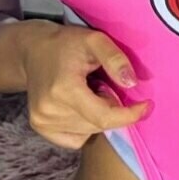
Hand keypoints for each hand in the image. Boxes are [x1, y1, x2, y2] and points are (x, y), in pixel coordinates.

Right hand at [21, 23, 151, 149]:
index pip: (104, 117)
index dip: (129, 115)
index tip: (146, 106)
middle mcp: (50, 110)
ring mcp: (42, 121)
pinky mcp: (40, 127)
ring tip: (88, 92)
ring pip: (89, 131)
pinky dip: (86, 126)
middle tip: (102, 85)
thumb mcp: (95, 39)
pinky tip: (79, 106)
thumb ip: (115, 59)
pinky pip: (76, 139)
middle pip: (99, 124)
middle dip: (111, 108)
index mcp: (64, 89)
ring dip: (98, 116)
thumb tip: (132, 84)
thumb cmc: (66, 43)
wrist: (33, 50)